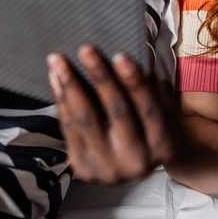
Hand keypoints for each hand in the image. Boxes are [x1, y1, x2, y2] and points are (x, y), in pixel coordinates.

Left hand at [49, 44, 178, 183]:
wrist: (134, 168)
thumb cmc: (148, 129)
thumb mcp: (162, 110)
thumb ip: (154, 84)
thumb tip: (141, 50)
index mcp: (161, 144)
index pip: (147, 108)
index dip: (134, 82)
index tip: (120, 56)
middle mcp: (135, 160)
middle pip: (117, 112)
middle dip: (100, 77)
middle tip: (86, 49)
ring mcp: (107, 167)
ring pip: (86, 120)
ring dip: (70, 86)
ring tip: (58, 60)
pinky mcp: (82, 167)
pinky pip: (68, 128)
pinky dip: (61, 100)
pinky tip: (56, 79)